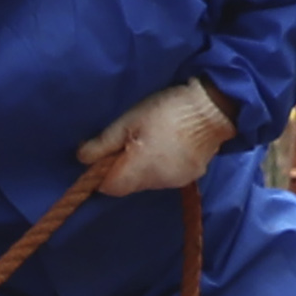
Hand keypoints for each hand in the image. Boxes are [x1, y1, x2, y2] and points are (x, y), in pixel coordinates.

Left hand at [77, 78, 235, 199]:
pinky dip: (161, 165)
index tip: (105, 155)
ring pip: (147, 181)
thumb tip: (81, 158)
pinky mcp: (191, 176)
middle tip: (130, 140)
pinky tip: (168, 145)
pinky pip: (166, 176)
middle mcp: (157, 183)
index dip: (102, 174)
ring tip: (151, 139)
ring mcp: (176, 181)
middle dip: (123, 168)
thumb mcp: (129, 120)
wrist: (214, 108)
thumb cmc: (167, 110)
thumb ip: (103, 143)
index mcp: (139, 169)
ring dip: (143, 166)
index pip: (109, 188)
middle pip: (128, 185)